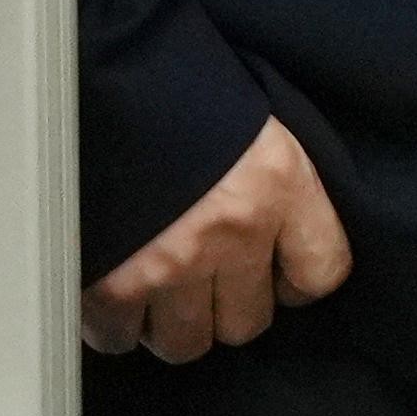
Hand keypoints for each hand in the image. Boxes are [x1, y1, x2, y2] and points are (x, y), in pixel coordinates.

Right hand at [85, 113, 349, 361]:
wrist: (93, 71)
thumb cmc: (175, 90)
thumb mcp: (251, 125)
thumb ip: (276, 188)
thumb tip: (281, 251)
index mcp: (281, 184)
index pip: (323, 272)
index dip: (298, 281)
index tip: (278, 275)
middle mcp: (234, 231)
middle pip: (246, 324)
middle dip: (224, 308)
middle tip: (202, 280)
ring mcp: (171, 262)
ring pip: (185, 343)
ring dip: (169, 323)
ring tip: (155, 287)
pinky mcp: (110, 283)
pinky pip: (118, 339)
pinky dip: (113, 324)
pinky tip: (112, 292)